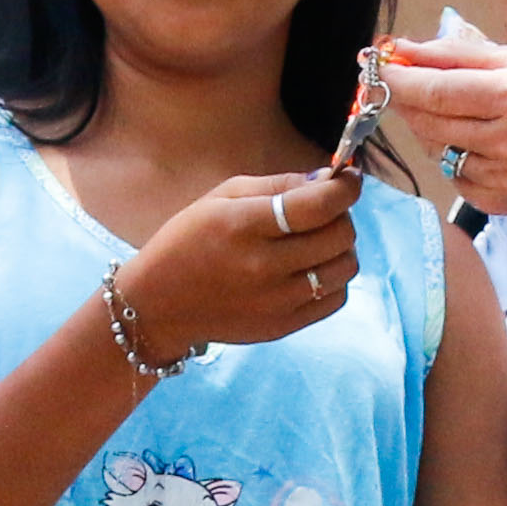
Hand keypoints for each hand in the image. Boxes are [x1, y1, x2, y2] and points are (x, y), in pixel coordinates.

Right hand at [116, 168, 363, 364]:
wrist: (158, 306)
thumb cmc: (187, 242)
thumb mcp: (220, 198)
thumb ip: (276, 185)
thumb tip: (326, 179)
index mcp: (245, 226)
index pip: (320, 205)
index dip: (345, 187)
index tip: (348, 179)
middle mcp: (265, 266)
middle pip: (340, 235)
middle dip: (341, 214)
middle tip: (324, 211)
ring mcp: (278, 301)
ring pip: (345, 267)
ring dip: (340, 248)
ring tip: (317, 241)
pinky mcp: (284, 326)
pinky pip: (335, 298)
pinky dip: (332, 279)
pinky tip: (310, 270)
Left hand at [373, 36, 506, 226]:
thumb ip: (472, 54)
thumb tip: (413, 49)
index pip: (441, 87)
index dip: (402, 76)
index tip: (379, 63)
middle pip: (430, 117)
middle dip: (402, 96)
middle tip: (388, 80)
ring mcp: (502, 175)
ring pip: (435, 145)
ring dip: (424, 123)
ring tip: (440, 106)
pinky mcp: (494, 201)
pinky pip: (450, 172)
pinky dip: (450, 153)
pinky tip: (474, 141)